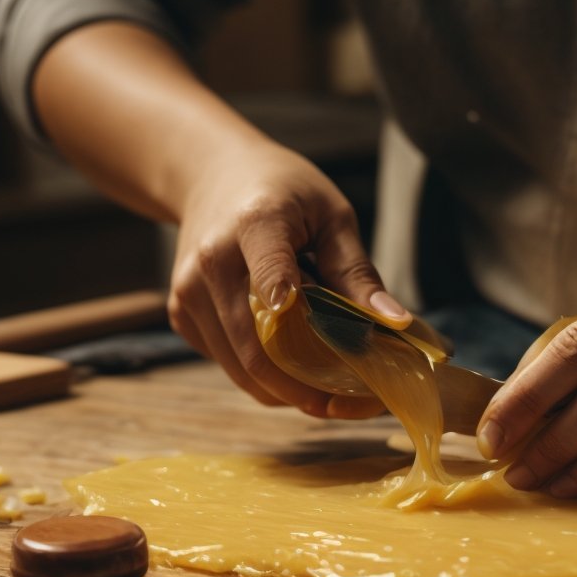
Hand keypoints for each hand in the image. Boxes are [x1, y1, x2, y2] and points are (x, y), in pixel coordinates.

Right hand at [168, 139, 406, 417]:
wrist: (211, 174)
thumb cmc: (282, 190)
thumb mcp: (331, 215)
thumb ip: (357, 272)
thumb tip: (395, 323)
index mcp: (255, 225)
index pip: (273, 282)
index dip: (301, 328)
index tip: (332, 363)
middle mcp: (211, 263)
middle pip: (257, 349)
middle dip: (308, 388)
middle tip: (354, 402)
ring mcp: (188, 294)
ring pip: (242, 370)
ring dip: (289, 389)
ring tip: (330, 384)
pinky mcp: (181, 315)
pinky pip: (229, 364)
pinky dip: (264, 375)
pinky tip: (292, 357)